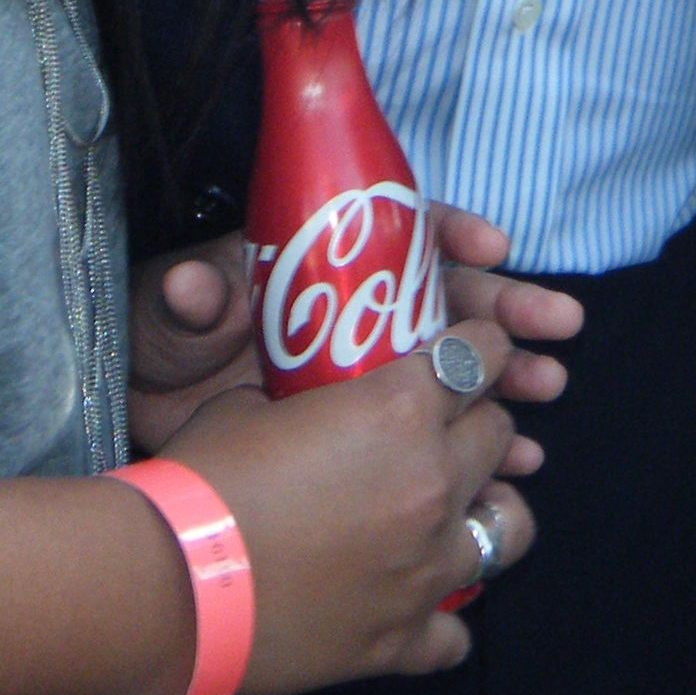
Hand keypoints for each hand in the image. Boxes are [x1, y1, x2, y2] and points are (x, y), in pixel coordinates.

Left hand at [127, 205, 580, 456]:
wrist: (138, 405)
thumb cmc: (160, 334)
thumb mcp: (172, 308)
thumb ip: (195, 295)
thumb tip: (197, 287)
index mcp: (319, 261)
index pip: (399, 232)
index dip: (450, 234)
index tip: (493, 246)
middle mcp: (353, 309)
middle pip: (445, 298)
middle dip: (505, 310)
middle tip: (557, 328)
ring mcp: (360, 369)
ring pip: (451, 365)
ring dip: (503, 375)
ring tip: (549, 390)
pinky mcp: (357, 428)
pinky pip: (430, 430)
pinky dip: (472, 441)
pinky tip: (512, 462)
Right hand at [162, 314, 537, 689]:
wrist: (167, 588)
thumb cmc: (202, 481)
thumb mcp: (252, 405)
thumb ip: (308, 397)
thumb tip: (316, 403)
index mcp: (401, 411)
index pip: (478, 356)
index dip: (481, 346)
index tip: (475, 349)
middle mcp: (432, 483)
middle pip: (501, 435)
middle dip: (480, 423)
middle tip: (449, 429)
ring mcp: (426, 568)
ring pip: (510, 528)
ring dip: (489, 510)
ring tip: (460, 511)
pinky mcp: (403, 640)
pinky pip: (457, 633)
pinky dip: (442, 617)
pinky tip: (413, 602)